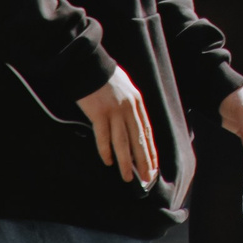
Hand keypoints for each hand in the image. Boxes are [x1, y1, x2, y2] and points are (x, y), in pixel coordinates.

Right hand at [75, 67, 159, 183]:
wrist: (89, 65)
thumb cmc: (105, 77)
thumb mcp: (126, 88)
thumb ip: (130, 106)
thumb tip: (133, 127)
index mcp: (137, 102)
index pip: (147, 131)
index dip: (150, 150)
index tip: (154, 165)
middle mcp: (129, 108)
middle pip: (139, 139)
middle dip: (143, 161)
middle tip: (147, 178)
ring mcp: (115, 111)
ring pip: (123, 142)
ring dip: (126, 162)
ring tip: (128, 177)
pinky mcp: (99, 113)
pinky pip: (104, 137)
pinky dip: (106, 151)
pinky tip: (108, 162)